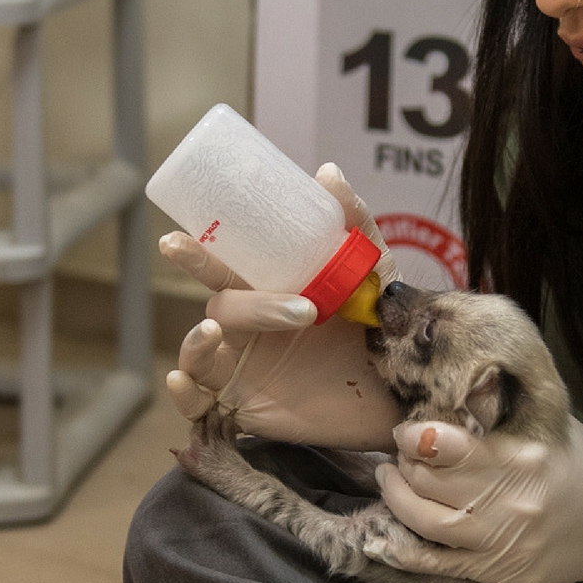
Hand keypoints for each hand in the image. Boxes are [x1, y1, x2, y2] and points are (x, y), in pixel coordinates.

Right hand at [162, 163, 401, 449]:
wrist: (405, 387)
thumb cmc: (382, 327)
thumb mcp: (371, 271)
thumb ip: (353, 225)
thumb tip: (326, 172)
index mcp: (270, 293)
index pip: (226, 270)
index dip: (199, 254)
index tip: (177, 239)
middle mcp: (250, 329)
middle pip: (219, 306)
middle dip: (209, 284)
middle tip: (206, 264)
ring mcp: (244, 370)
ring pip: (198, 352)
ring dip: (195, 340)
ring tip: (213, 331)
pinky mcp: (246, 410)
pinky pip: (198, 406)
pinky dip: (183, 394)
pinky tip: (183, 379)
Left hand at [369, 416, 582, 582]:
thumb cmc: (580, 459)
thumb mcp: (546, 419)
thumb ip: (500, 404)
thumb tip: (450, 381)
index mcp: (520, 455)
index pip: (444, 445)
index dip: (414, 436)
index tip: (406, 431)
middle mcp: (510, 502)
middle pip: (428, 483)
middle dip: (404, 465)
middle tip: (399, 455)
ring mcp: (504, 543)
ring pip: (426, 523)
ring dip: (397, 500)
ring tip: (391, 481)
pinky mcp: (502, 573)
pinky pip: (440, 565)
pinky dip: (405, 551)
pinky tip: (386, 535)